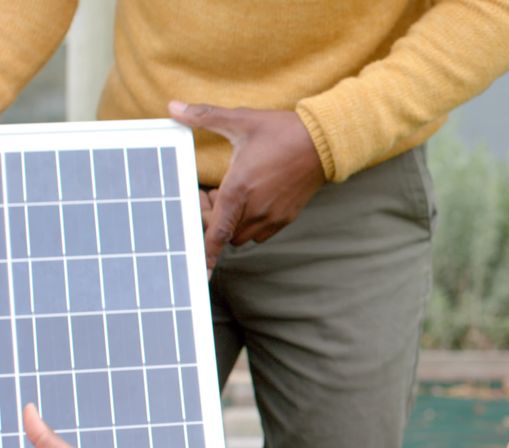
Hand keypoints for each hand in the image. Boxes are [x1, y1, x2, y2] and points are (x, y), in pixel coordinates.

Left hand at [169, 101, 326, 275]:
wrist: (324, 142)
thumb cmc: (282, 131)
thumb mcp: (241, 120)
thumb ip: (204, 116)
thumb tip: (173, 107)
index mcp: (239, 188)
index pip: (216, 232)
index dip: (205, 253)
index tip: (198, 268)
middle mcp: (255, 208)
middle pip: (225, 233)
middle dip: (215, 220)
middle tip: (212, 194)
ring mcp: (273, 215)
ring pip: (243, 236)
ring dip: (234, 224)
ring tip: (235, 197)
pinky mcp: (287, 217)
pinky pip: (261, 233)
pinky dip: (251, 223)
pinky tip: (254, 199)